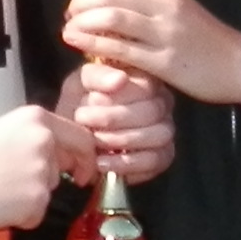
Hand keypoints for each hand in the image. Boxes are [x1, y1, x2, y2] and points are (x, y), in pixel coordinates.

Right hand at [0, 103, 97, 231]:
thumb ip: (40, 137)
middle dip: (51, 176)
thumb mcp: (9, 130)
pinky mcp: (36, 201)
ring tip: (4, 188)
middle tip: (25, 182)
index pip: (82, 137)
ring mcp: (42, 173)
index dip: (86, 156)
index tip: (80, 169)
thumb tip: (67, 155)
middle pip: (65, 165)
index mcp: (39, 120)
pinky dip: (24, 213)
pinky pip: (38, 211)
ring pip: (50, 188)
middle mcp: (45, 143)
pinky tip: (3, 203)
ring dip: (34, 194)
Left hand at [64, 0, 240, 107]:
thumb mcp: (178, 8)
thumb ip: (147, 0)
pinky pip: (120, 48)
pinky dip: (92, 44)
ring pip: (111, 16)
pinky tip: (79, 45)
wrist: (239, 65)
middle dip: (80, 3)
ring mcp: (164, 33)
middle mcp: (164, 5)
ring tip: (70, 32)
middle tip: (72, 17)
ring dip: (81, 22)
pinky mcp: (163, 62)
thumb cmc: (204, 39)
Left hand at [70, 60, 178, 182]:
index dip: (115, 98)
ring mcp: (166, 130)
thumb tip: (121, 79)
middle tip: (85, 124)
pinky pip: (156, 160)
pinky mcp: (164, 156)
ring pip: (158, 135)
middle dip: (113, 119)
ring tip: (94, 143)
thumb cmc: (81, 106)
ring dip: (121, 140)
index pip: (145, 87)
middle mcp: (163, 103)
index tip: (86, 105)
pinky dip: (126, 163)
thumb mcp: (81, 84)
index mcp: (148, 80)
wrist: (74, 140)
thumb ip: (97, 76)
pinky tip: (103, 163)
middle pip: (152, 111)